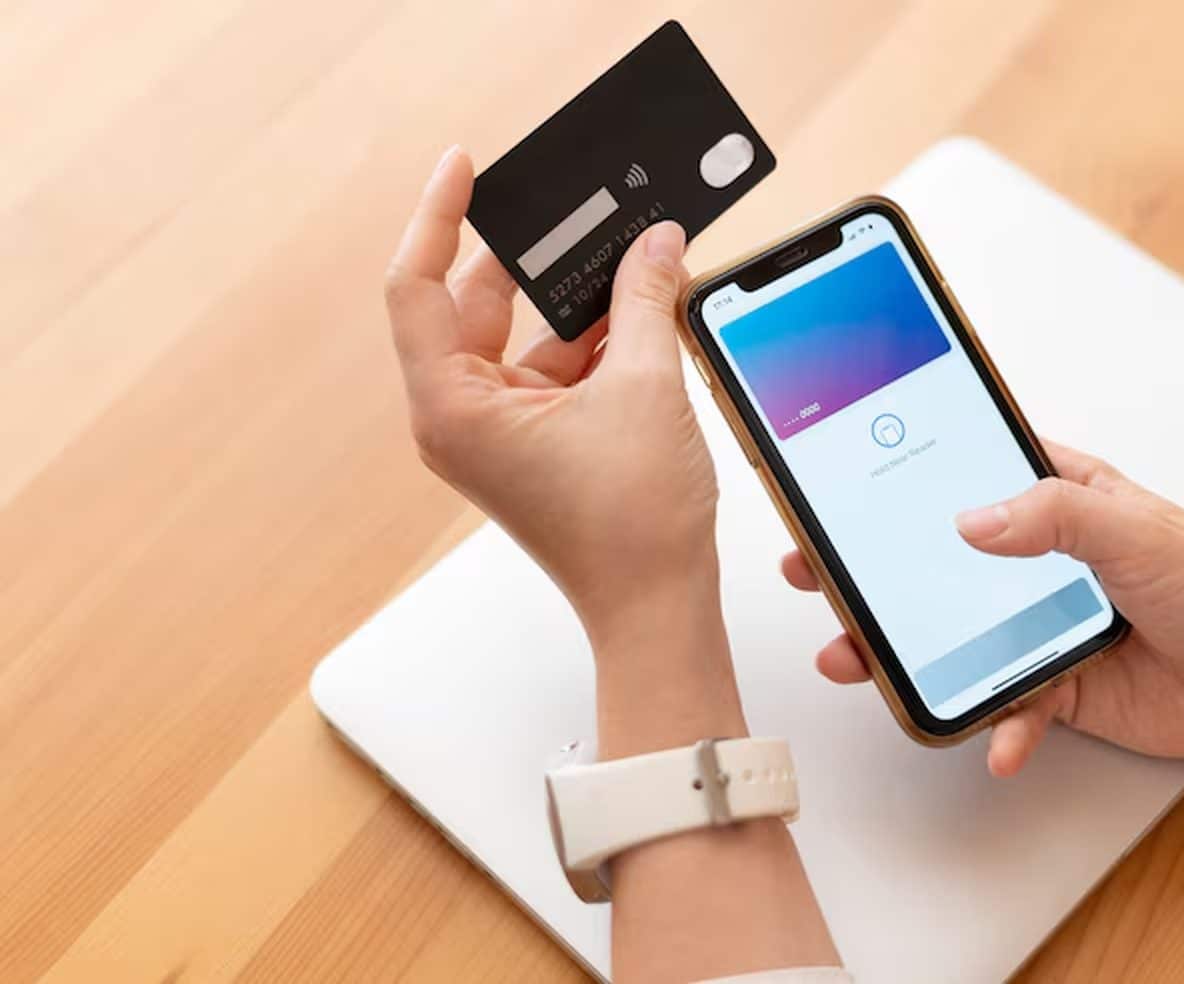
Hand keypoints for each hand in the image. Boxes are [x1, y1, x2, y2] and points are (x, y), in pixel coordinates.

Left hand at [385, 147, 719, 638]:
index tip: (465, 164)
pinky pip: (551, 368)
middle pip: (475, 303)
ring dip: (575, 301)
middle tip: (577, 206)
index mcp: (453, 406)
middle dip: (533, 258)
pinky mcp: (533, 441)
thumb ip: (644, 299)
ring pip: (522, 335)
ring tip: (628, 259)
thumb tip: (656, 242)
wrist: (656, 606)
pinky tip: (640, 310)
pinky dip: (592, 340)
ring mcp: (496, 431)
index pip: (417, 284)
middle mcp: (460, 417)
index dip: (438, 214)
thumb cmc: (633, 526)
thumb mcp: (644, 387)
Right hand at [781, 442, 1183, 775]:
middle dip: (875, 570)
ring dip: (903, 651)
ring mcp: (1044, 626)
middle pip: (939, 560)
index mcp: (1063, 500)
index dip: (906, 477)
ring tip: (854, 660)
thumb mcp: (1139, 533)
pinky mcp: (1058, 688)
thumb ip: (1056, 516)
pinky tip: (997, 741)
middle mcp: (1043, 560)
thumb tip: (971, 521)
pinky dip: (997, 727)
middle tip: (814, 572)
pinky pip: (1007, 705)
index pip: (969, 475)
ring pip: (954, 635)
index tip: (844, 483)